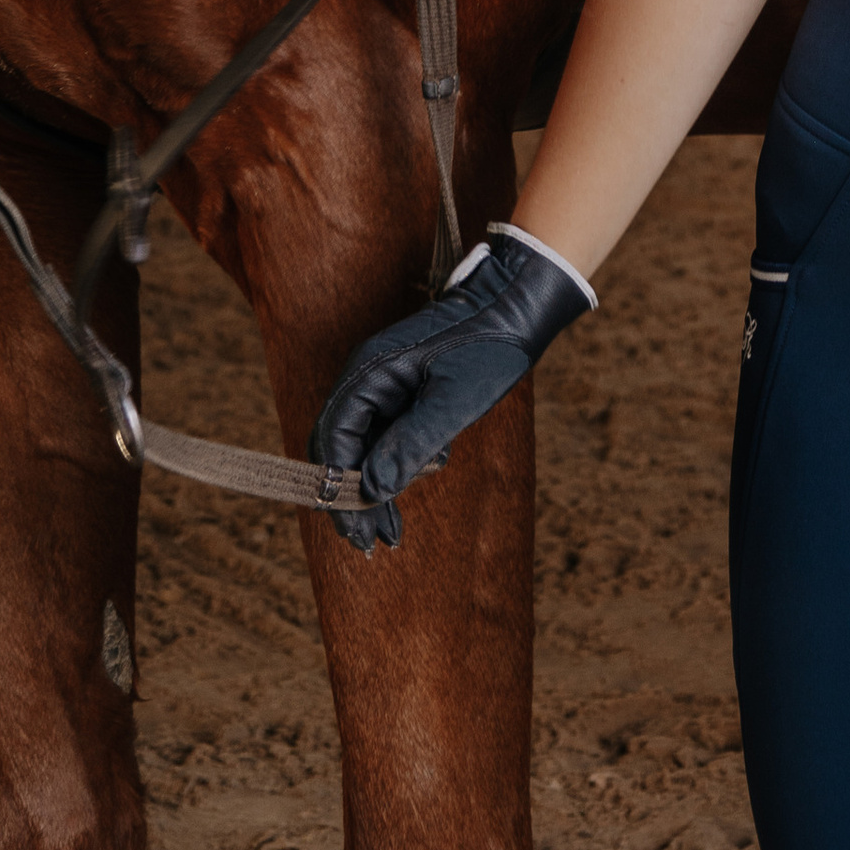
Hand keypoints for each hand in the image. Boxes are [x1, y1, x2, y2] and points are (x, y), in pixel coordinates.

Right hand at [314, 226, 593, 552]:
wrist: (516, 306)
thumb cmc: (489, 346)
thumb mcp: (455, 400)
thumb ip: (412, 443)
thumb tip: (373, 490)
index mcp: (369, 373)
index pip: (333, 442)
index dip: (339, 492)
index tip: (358, 534)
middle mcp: (367, 377)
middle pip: (341, 449)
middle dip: (353, 498)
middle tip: (373, 543)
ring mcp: (384, 384)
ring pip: (362, 447)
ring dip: (374, 488)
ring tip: (392, 533)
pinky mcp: (403, 390)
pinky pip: (385, 435)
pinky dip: (394, 465)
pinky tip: (422, 478)